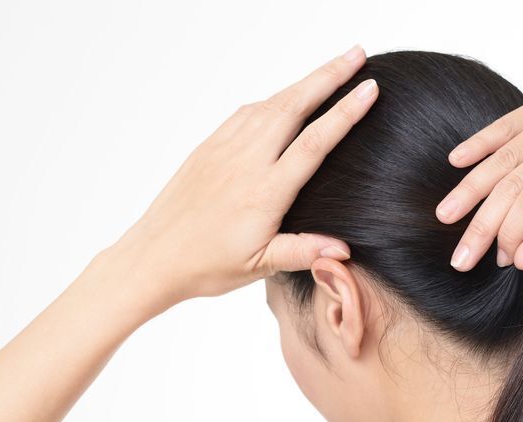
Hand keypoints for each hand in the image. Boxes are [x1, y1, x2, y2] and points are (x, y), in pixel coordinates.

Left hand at [105, 45, 378, 302]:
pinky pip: (246, 113)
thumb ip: (302, 252)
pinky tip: (285, 96)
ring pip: (271, 104)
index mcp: (264, 192)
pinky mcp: (209, 148)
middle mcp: (246, 162)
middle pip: (294, 106)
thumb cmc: (205, 265)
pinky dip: (272, 98)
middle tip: (357, 54)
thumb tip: (342, 250)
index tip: (369, 89)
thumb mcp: (259, 266)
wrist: (153, 257)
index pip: (314, 142)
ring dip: (303, 82)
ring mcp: (225, 150)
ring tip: (331, 68)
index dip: (344, 113)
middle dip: (329, 76)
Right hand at [436, 99, 522, 270]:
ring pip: (503, 159)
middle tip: (460, 257)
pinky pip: (504, 128)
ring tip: (445, 216)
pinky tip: (456, 162)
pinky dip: (478, 145)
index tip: (499, 261)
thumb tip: (517, 257)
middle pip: (514, 183)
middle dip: (483, 224)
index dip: (510, 233)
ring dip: (470, 191)